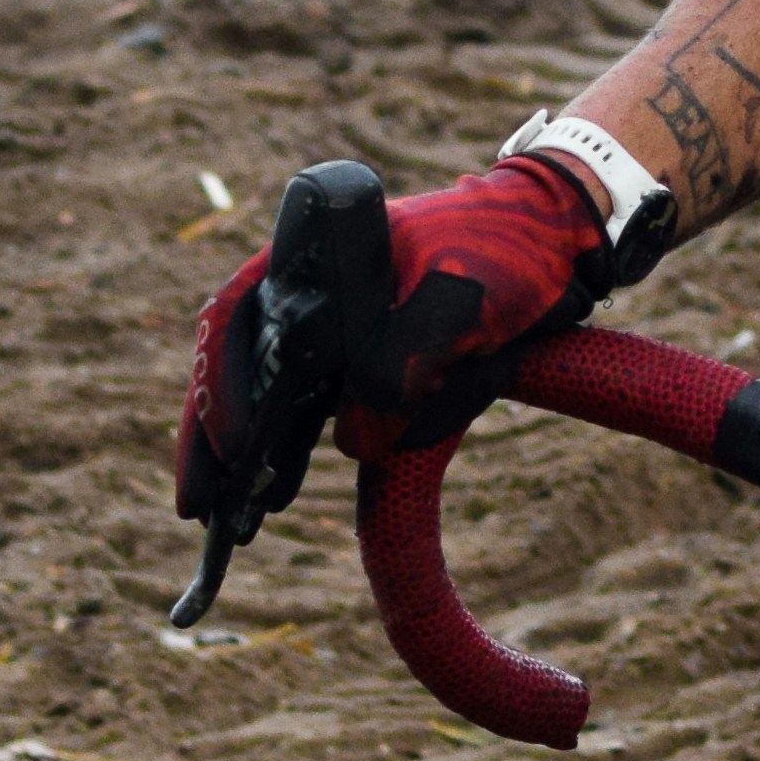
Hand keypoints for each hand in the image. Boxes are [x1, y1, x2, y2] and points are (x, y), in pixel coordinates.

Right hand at [171, 153, 628, 537]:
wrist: (561, 240)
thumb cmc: (507, 250)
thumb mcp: (459, 303)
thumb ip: (402, 367)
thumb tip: (352, 441)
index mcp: (319, 256)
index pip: (237, 317)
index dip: (221, 386)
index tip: (233, 447)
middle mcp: (316, 292)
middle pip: (237, 363)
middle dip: (215, 437)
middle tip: (198, 509)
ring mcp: (340, 328)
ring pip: (274, 395)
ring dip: (251, 454)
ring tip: (231, 520)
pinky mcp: (371, 360)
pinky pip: (317, 408)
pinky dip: (294, 448)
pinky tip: (277, 493)